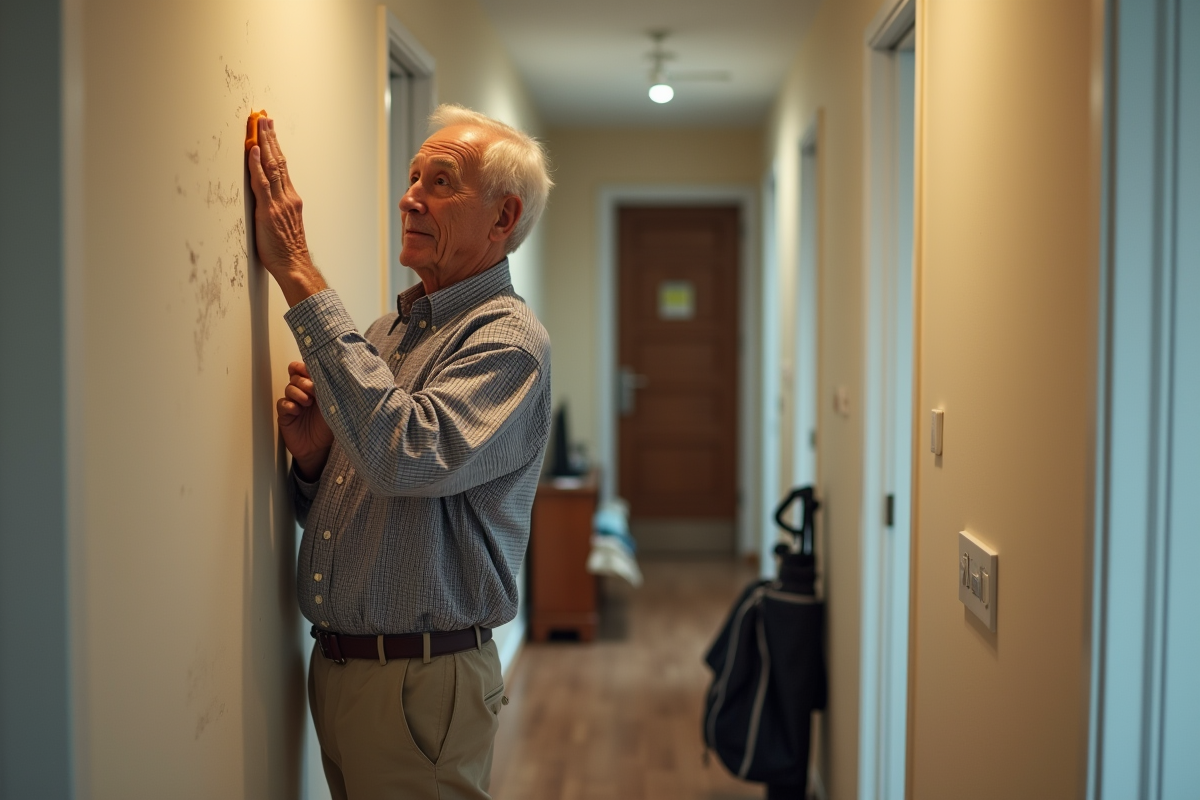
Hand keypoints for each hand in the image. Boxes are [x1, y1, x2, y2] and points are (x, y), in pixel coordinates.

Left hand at [247, 116, 327, 305]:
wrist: (293, 265)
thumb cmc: (287, 251)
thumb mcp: (284, 225)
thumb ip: (277, 208)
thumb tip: (266, 198)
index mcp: (291, 199)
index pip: (282, 167)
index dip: (275, 148)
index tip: (270, 131)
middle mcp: (287, 196)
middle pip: (278, 161)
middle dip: (270, 138)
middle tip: (265, 118)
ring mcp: (278, 202)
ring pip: (271, 166)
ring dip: (264, 143)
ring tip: (259, 124)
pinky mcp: (268, 210)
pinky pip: (262, 182)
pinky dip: (257, 164)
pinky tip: (253, 149)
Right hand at [277, 361, 333, 479]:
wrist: (318, 449)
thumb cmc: (327, 428)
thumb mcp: (333, 408)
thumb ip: (330, 392)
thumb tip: (332, 377)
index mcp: (315, 388)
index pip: (304, 370)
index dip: (304, 368)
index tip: (310, 371)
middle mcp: (303, 393)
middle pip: (295, 376)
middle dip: (303, 381)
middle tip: (312, 390)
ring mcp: (293, 403)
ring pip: (289, 388)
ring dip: (297, 392)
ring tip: (307, 403)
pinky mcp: (285, 414)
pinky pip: (282, 403)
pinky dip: (289, 404)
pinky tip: (297, 410)